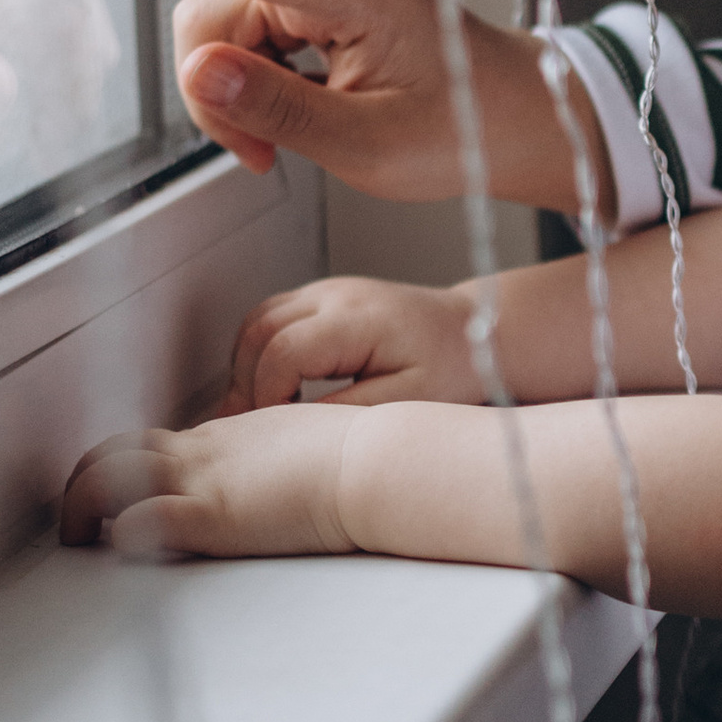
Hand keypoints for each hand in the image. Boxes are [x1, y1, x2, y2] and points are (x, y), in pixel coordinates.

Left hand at [59, 405, 360, 561]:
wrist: (373, 463)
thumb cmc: (356, 459)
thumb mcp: (301, 449)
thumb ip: (272, 463)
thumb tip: (278, 484)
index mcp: (222, 439)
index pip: (151, 444)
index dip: (123, 467)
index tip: (115, 492)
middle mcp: (201, 453)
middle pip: (113, 451)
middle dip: (82, 482)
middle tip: (76, 518)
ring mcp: (201, 481)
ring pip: (107, 476)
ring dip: (80, 506)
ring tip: (79, 539)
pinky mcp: (210, 514)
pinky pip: (140, 518)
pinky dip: (120, 534)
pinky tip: (120, 550)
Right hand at [65, 0, 609, 213]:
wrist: (509, 113)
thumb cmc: (462, 129)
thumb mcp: (370, 146)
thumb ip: (279, 108)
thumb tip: (199, 71)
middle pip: (210, 14)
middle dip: (218, 93)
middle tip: (263, 158)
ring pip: (218, 27)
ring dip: (235, 93)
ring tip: (285, 144)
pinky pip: (241, 26)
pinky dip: (253, 80)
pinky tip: (293, 113)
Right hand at [217, 275, 485, 412]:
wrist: (475, 331)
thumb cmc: (452, 368)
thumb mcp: (409, 401)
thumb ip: (350, 411)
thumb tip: (294, 426)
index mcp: (358, 318)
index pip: (284, 351)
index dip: (268, 394)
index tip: (276, 431)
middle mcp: (334, 295)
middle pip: (259, 332)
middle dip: (246, 382)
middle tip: (251, 429)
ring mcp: (326, 291)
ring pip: (257, 321)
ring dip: (246, 365)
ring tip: (258, 411)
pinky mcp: (323, 297)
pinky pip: (271, 318)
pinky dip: (260, 351)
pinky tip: (272, 386)